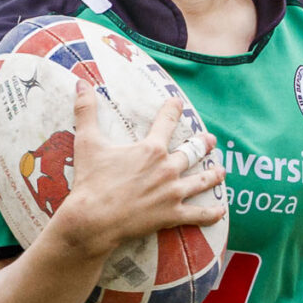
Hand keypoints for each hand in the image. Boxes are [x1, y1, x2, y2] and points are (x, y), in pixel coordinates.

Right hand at [46, 89, 221, 261]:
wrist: (93, 219)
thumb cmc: (91, 181)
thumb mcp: (87, 142)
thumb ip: (86, 111)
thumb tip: (80, 83)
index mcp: (151, 149)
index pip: (166, 122)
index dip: (173, 110)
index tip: (178, 103)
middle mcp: (167, 168)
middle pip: (191, 152)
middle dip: (202, 144)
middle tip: (210, 139)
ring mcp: (172, 193)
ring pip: (201, 181)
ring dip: (213, 175)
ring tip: (221, 171)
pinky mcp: (172, 215)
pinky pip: (198, 214)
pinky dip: (211, 213)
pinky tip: (220, 211)